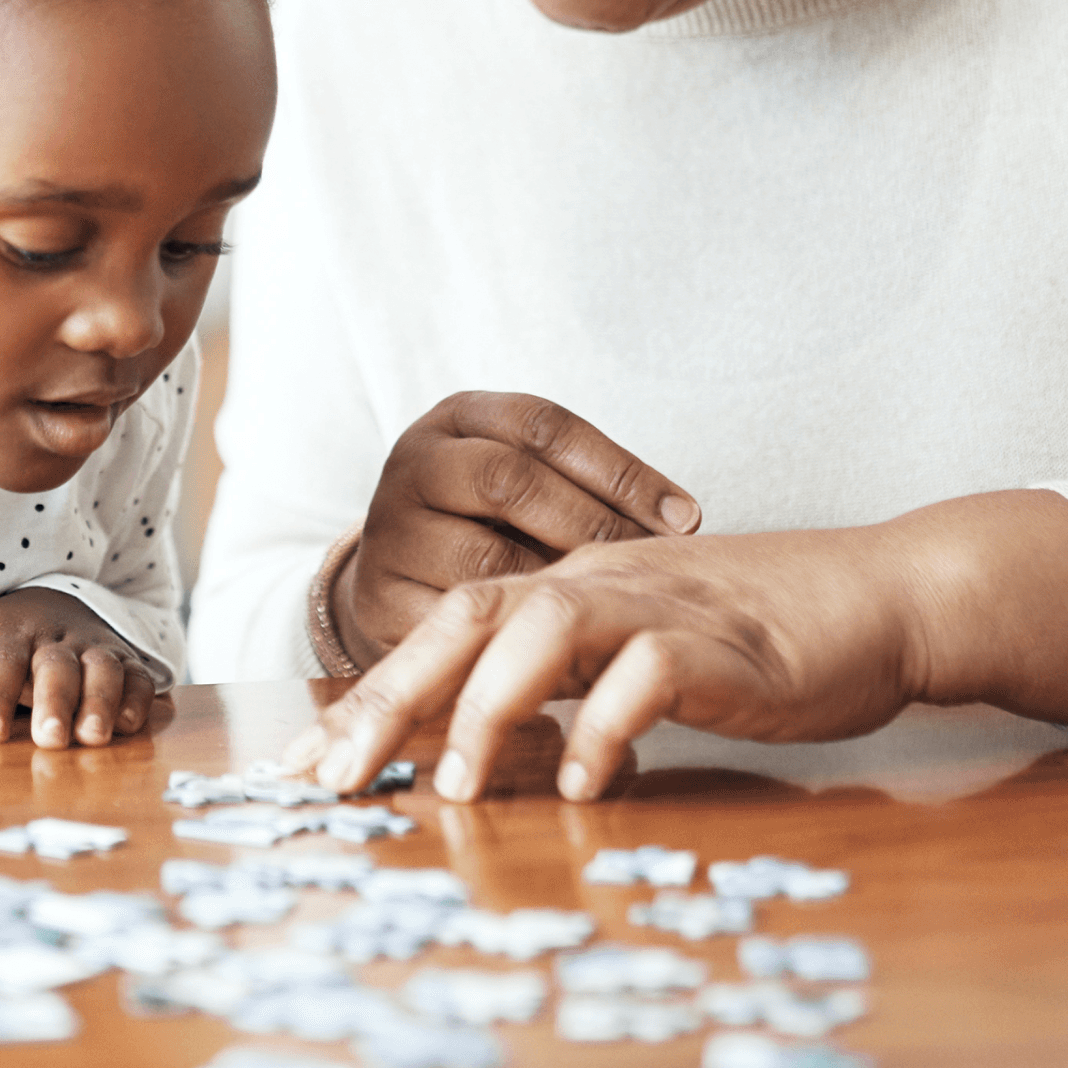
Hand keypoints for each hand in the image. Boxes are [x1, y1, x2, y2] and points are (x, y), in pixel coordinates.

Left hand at [0, 589, 164, 748]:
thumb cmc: (1, 638)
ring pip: (103, 669)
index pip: (1, 661)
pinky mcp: (125, 661)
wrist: (52, 600)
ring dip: (100, 703)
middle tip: (50, 738)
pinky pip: (138, 677)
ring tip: (91, 737)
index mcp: (8, 630)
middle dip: (54, 702)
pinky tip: (125, 725)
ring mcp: (94, 647)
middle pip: (56, 666)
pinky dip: (136, 700)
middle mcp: (55, 637)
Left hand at [283, 490, 1067, 800]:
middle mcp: (601, 583)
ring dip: (486, 706)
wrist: (886, 595)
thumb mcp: (650, 658)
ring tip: (452, 785)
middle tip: (335, 774)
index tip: (313, 762)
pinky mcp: (725, 643)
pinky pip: (648, 675)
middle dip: (390, 696)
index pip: (451, 627)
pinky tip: (582, 782)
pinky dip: (605, 726)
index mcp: (574, 586)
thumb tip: (501, 756)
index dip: (377, 692)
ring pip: (543, 628)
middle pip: (467, 618)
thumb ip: (577, 690)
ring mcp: (662, 606)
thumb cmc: (769, 638)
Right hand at [332, 391, 700, 667]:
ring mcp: (390, 532)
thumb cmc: (490, 526)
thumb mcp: (527, 481)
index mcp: (458, 419)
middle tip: (651, 564)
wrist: (396, 580)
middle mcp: (415, 464)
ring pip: (486, 555)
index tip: (686, 517)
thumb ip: (587, 486)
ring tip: (614, 605)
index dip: (620, 469)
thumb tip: (684, 521)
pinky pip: (462, 620)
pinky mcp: (381, 600)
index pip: (544, 425)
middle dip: (593, 522)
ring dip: (558, 583)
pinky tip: (570, 649)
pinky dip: (519, 634)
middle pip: (509, 478)